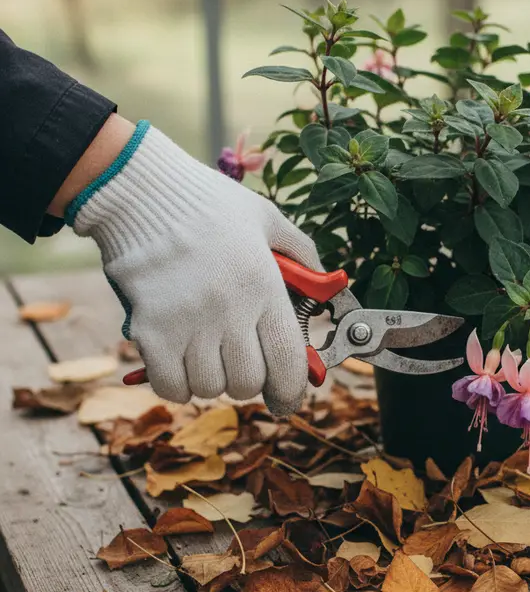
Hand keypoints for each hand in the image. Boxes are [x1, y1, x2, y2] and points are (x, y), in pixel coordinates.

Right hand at [69, 123, 320, 414]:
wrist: (140, 192)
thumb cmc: (208, 204)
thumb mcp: (268, 219)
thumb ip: (303, 254)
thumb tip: (327, 287)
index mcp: (264, 287)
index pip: (288, 363)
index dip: (292, 392)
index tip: (288, 399)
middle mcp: (230, 311)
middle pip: (248, 384)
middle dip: (249, 382)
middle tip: (240, 363)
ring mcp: (188, 324)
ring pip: (209, 388)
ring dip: (211, 381)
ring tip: (206, 353)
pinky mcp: (150, 332)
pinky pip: (170, 387)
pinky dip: (177, 385)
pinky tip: (178, 362)